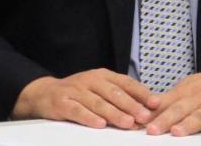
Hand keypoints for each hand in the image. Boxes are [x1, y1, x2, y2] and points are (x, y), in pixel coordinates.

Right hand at [11, 69, 158, 128]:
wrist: (45, 93)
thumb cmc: (78, 93)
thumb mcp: (99, 89)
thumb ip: (120, 96)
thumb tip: (148, 109)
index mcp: (102, 75)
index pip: (125, 82)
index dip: (141, 92)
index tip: (156, 103)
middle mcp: (89, 80)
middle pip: (113, 93)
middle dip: (131, 105)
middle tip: (145, 117)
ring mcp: (75, 90)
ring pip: (98, 103)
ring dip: (114, 113)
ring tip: (128, 123)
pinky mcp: (62, 102)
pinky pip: (77, 110)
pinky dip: (89, 117)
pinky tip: (100, 124)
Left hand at [146, 64, 200, 135]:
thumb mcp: (190, 88)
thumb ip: (172, 100)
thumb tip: (148, 111)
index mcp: (185, 91)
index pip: (165, 103)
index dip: (151, 113)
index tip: (138, 122)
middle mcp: (198, 97)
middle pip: (179, 109)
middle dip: (164, 120)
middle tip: (152, 130)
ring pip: (199, 115)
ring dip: (187, 124)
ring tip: (176, 132)